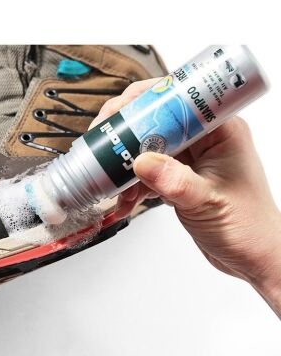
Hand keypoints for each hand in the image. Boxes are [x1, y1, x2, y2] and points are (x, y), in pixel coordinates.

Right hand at [93, 79, 280, 316]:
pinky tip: (124, 200)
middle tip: (102, 146)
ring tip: (112, 183)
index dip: (144, 102)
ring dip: (126, 164)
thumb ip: (175, 181)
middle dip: (126, 135)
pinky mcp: (180, 176)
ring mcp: (191, 158)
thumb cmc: (248, 227)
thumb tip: (141, 161)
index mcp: (220, 131)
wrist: (253, 256)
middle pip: (156, 121)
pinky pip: (149, 171)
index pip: (177, 99)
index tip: (116, 115)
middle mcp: (204, 139)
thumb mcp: (207, 202)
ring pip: (148, 147)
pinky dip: (133, 184)